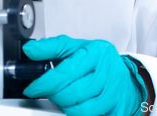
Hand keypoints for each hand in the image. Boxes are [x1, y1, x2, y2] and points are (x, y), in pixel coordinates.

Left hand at [22, 35, 147, 115]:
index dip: (45, 83)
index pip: (66, 71)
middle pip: (73, 93)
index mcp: (96, 52)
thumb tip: (30, 49)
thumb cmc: (98, 61)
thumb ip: (52, 47)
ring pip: (82, 109)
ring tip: (63, 98)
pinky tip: (76, 106)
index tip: (33, 88)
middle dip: (54, 96)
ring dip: (66, 107)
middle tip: (49, 93)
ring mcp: (114, 92)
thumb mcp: (76, 48)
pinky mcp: (118, 109)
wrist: (126, 76)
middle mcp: (107, 71)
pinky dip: (78, 113)